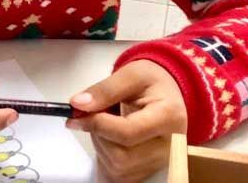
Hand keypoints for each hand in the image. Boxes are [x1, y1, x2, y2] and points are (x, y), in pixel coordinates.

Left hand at [67, 60, 186, 182]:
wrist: (167, 94)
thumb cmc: (150, 82)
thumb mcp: (130, 73)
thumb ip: (105, 89)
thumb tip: (78, 104)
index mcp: (168, 117)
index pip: (128, 132)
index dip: (97, 124)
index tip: (77, 112)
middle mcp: (170, 146)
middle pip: (121, 155)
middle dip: (98, 134)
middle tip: (95, 113)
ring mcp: (161, 163)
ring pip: (118, 167)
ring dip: (100, 144)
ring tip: (107, 122)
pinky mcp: (151, 172)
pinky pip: (119, 174)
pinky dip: (107, 155)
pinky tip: (112, 136)